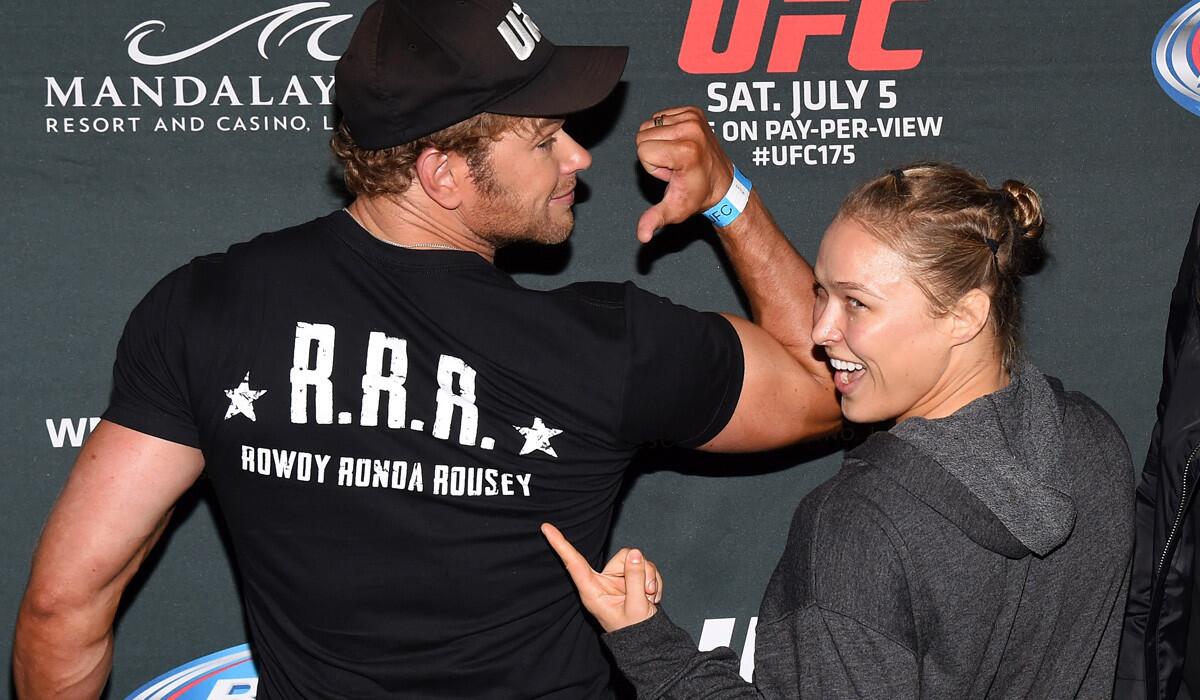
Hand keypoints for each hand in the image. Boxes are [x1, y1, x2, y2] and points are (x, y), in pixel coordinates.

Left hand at [541, 523, 661, 632]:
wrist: (648, 640)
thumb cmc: (634, 629)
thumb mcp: (637, 607)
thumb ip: (636, 579)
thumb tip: (635, 553)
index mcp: (592, 590)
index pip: (574, 563)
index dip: (560, 545)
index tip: (545, 528)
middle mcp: (603, 581)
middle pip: (622, 556)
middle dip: (641, 570)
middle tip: (648, 593)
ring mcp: (617, 578)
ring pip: (637, 559)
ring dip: (648, 577)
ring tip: (650, 597)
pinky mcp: (630, 577)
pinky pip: (645, 566)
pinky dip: (653, 580)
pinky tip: (651, 596)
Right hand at [635, 106, 734, 242]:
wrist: (722, 183)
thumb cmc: (697, 196)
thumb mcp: (674, 210)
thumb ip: (655, 219)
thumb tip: (642, 236)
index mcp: (685, 151)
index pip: (643, 151)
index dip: (652, 167)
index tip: (671, 175)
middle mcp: (690, 129)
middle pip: (643, 136)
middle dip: (653, 153)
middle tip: (674, 166)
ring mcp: (693, 117)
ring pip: (649, 125)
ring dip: (659, 142)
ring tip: (677, 157)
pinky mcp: (692, 110)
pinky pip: (660, 116)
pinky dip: (666, 131)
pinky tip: (680, 145)